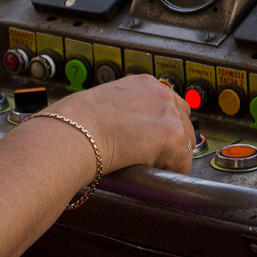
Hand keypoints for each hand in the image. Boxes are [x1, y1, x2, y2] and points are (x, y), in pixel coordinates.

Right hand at [43, 74, 193, 174]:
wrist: (72, 133)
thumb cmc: (74, 124)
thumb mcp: (103, 104)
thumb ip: (124, 111)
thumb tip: (124, 127)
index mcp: (143, 83)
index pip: (167, 105)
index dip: (161, 126)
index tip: (154, 140)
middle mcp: (160, 93)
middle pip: (183, 121)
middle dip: (171, 142)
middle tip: (154, 158)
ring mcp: (170, 112)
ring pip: (185, 143)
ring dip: (171, 157)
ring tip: (149, 167)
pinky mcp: (173, 135)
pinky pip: (182, 162)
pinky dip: (170, 172)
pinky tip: (152, 173)